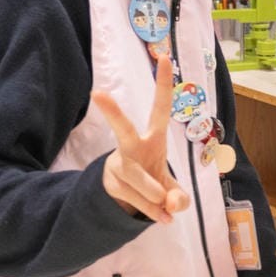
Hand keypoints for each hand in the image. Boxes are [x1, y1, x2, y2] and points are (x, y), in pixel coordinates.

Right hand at [91, 57, 190, 223]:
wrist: (129, 202)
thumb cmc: (156, 183)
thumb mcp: (174, 191)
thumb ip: (179, 197)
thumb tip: (173, 204)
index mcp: (153, 138)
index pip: (160, 108)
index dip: (163, 84)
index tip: (163, 57)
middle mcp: (132, 147)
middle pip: (123, 129)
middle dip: (112, 112)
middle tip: (96, 94)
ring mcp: (119, 164)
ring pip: (137, 179)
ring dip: (153, 195)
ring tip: (166, 210)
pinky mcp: (110, 183)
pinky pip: (135, 200)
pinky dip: (151, 211)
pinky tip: (162, 219)